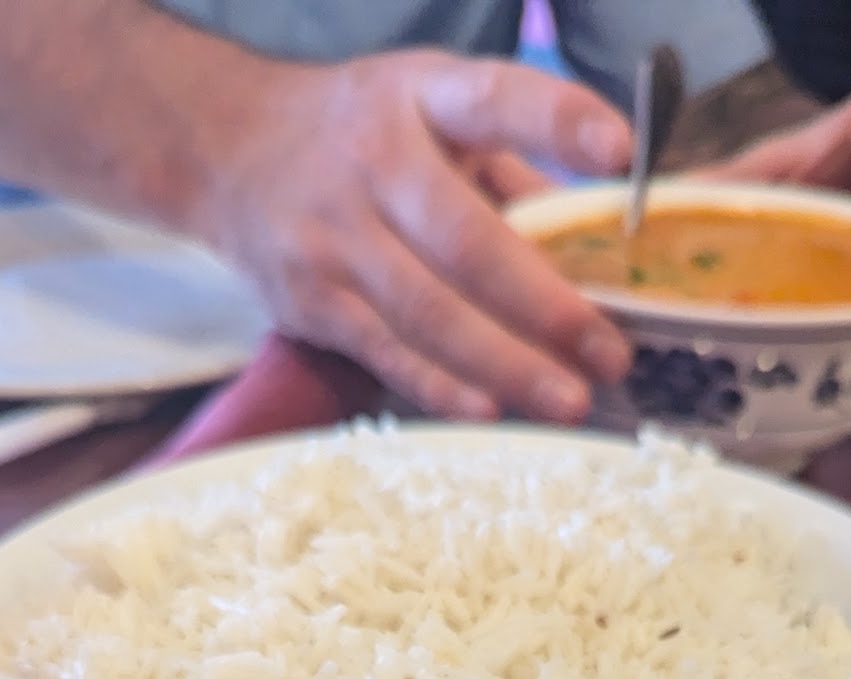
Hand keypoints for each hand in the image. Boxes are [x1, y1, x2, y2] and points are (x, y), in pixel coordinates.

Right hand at [200, 50, 631, 422]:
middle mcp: (373, 163)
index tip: (621, 151)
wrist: (229, 152)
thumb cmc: (360, 135)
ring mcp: (334, 238)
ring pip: (428, 314)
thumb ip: (508, 165)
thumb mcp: (429, 110)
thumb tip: (601, 237)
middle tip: (610, 354)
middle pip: (466, 241)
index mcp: (418, 96)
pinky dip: (440, 387)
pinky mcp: (311, 301)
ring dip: (506, 364)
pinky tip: (491, 410)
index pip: (494, 98)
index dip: (557, 122)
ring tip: (571, 400)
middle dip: (545, 305)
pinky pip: (386, 352)